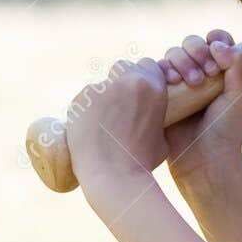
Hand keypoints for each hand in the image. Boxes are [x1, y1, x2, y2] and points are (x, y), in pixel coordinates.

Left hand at [66, 56, 171, 183]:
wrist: (113, 176)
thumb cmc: (142, 162)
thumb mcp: (162, 134)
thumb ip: (156, 115)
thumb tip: (149, 113)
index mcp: (152, 87)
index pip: (148, 65)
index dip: (145, 77)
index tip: (141, 91)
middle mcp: (126, 81)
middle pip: (124, 67)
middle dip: (123, 81)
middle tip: (122, 105)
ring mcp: (100, 89)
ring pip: (102, 84)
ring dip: (104, 96)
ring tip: (103, 123)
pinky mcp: (79, 100)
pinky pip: (84, 99)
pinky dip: (86, 110)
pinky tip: (88, 127)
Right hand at [157, 30, 241, 183]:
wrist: (202, 161)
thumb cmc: (225, 130)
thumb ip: (240, 64)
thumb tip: (216, 43)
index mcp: (224, 70)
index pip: (216, 40)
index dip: (215, 41)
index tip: (218, 59)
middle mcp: (201, 73)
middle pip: (191, 43)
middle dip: (195, 51)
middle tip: (205, 75)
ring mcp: (179, 83)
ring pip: (172, 54)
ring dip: (179, 61)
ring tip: (187, 82)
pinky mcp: (160, 94)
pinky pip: (154, 70)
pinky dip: (160, 70)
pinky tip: (169, 82)